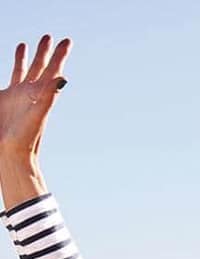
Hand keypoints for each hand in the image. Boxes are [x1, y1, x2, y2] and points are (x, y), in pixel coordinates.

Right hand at [0, 35, 71, 158]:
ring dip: (28, 58)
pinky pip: (11, 78)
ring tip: (27, 44)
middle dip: (46, 52)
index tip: (67, 40)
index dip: (60, 55)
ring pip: (23, 71)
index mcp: (41, 94)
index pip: (53, 69)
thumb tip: (62, 78)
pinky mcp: (5, 100)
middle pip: (40, 67)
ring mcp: (18, 96)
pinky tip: (14, 61)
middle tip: (50, 36)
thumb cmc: (25, 138)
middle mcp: (32, 93)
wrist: (9, 153)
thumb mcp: (38, 114)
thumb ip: (49, 95)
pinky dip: (13, 67)